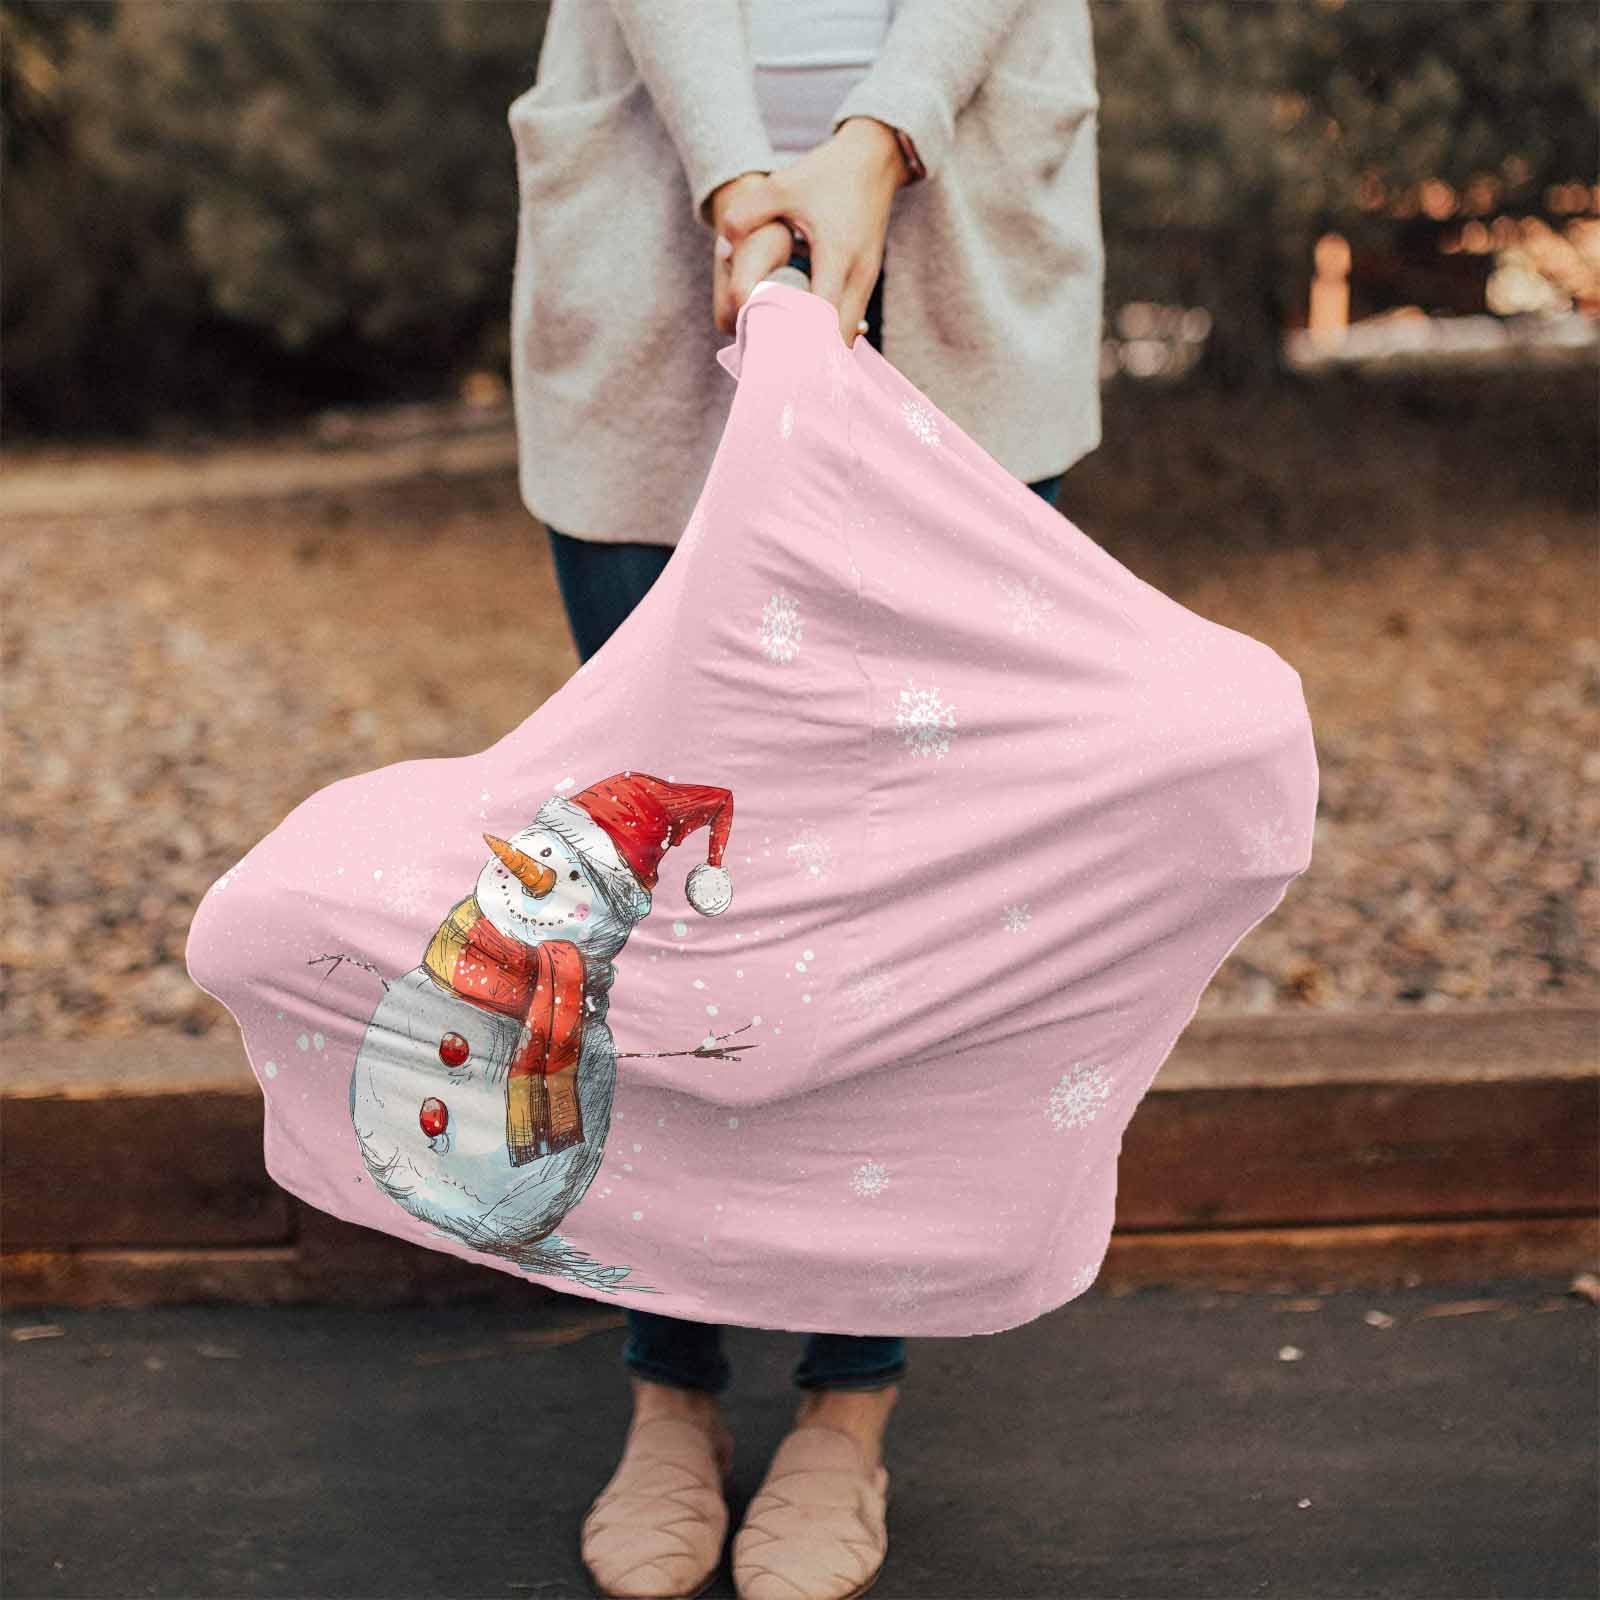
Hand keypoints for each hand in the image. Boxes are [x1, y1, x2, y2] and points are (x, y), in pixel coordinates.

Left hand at [711, 118, 909, 347]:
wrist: (874, 159)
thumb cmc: (827, 173)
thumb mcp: (782, 186)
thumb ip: (746, 214)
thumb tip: (721, 248)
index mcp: (837, 255)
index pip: (822, 319)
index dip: (800, 344)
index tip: (774, 360)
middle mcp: (858, 275)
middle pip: (838, 339)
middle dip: (810, 358)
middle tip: (775, 367)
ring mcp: (867, 281)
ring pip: (846, 334)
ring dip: (820, 347)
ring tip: (786, 357)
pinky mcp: (867, 281)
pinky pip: (849, 320)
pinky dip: (828, 333)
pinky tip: (802, 336)